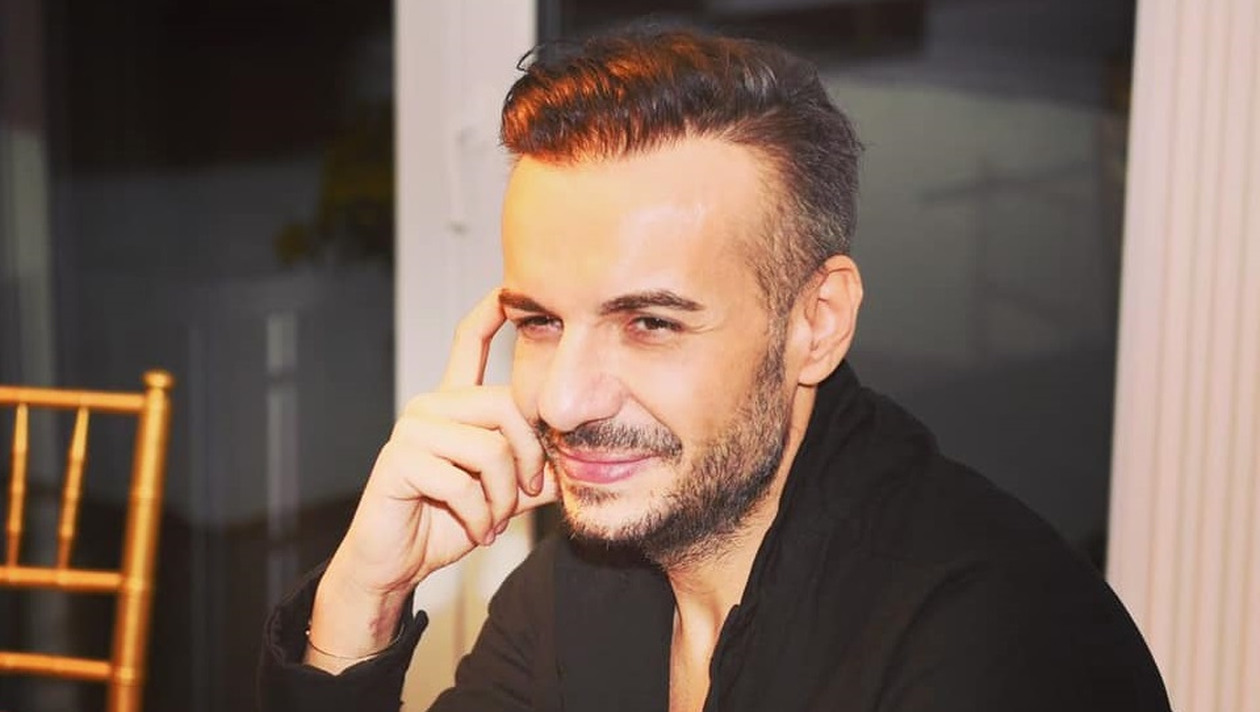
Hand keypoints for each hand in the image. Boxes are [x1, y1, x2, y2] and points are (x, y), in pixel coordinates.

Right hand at [306, 288, 557, 670]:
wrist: (396, 563)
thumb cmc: (445, 522)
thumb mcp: (503, 493)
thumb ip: (538, 471)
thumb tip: (585, 459)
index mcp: (454, 406)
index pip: (469, 343)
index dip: (489, 312)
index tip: (507, 286)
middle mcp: (431, 407)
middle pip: (506, 406)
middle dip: (530, 459)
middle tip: (524, 495)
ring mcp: (413, 430)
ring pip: (490, 449)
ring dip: (501, 498)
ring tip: (491, 520)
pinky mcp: (400, 461)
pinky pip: (463, 483)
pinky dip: (478, 516)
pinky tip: (472, 529)